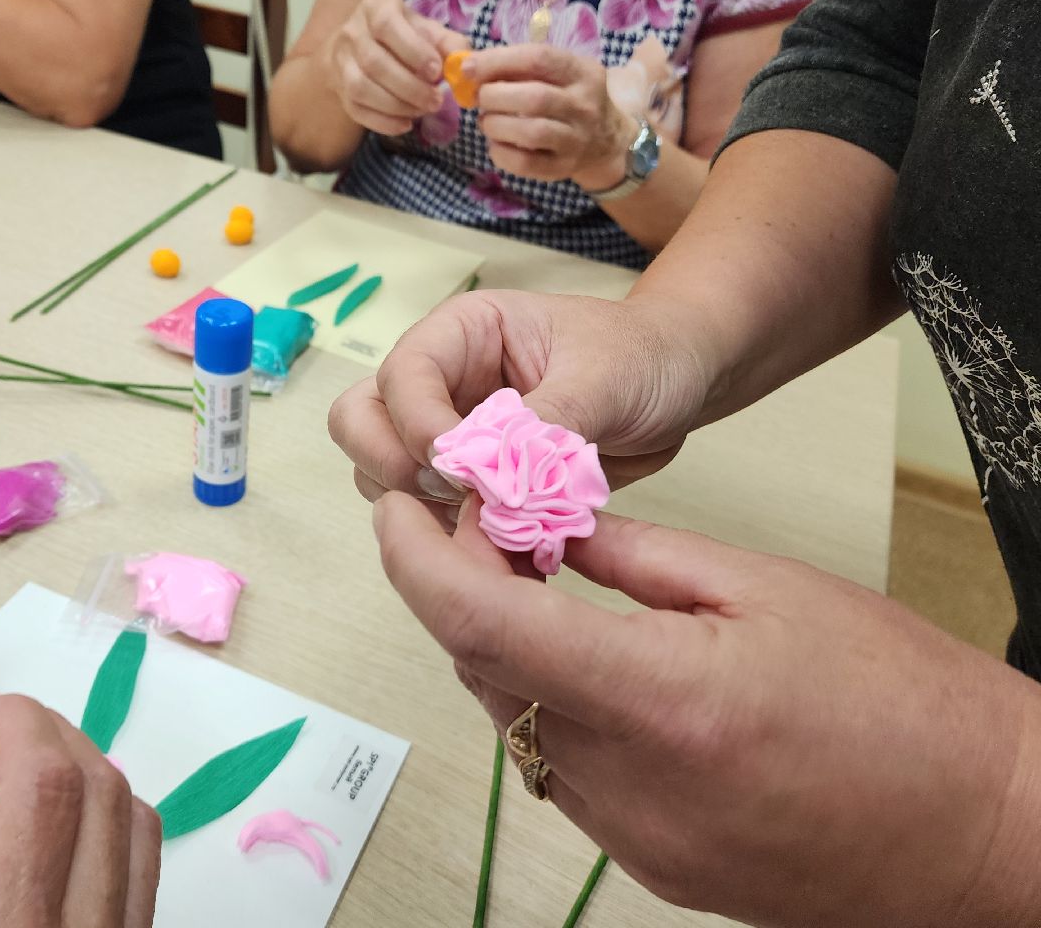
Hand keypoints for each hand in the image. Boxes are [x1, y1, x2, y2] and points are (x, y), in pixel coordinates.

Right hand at [0, 693, 161, 927]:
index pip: (44, 787)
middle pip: (101, 793)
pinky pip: (144, 876)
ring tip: (33, 759)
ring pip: (137, 830)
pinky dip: (115, 826)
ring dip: (91, 774)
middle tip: (2, 722)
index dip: (17, 724)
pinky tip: (67, 824)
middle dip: (52, 735)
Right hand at [325, 0, 466, 135]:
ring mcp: (340, 61)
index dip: (413, 51)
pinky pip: (355, 109)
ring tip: (422, 111)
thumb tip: (463, 63)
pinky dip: (382, 122)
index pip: (387, 26)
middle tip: (436, 102)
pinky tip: (405, 124)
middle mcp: (351, 31)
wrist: (360, 45)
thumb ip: (448, 43)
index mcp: (375, 7)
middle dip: (409, 87)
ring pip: (361, 88)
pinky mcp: (338, 88)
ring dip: (396, 106)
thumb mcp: (426, 30)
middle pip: (374, 63)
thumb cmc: (402, 36)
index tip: (436, 72)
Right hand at [328, 289, 711, 505]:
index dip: (419, 425)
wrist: (680, 385)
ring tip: (492, 519)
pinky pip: (427, 515)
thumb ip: (545, 424)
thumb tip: (494, 476)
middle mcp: (441, 382)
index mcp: (462, 333)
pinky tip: (503, 543)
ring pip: (382, 474)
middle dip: (392, 465)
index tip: (463, 468)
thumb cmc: (644, 355)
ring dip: (419, 506)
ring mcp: (447, 434)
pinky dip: (450, 536)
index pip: (400, 376)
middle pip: (360, 422)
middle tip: (459, 494)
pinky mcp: (467, 483)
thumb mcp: (606, 377)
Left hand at [374, 494, 1040, 925]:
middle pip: (484, 675)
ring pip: (514, 724)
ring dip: (503, 651)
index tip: (397, 515)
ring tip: (538, 585)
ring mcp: (634, 839)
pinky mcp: (649, 866)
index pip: (482, 627)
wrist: (985, 830)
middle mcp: (628, 785)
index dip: (417, 564)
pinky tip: (589, 663)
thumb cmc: (902, 700)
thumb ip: (634, 557)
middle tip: (487, 529)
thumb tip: (543, 527)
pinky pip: (560, 773)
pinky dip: (547, 705)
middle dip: (461, 593)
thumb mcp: (763, 589)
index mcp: (660, 699)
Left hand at [467, 44, 633, 185]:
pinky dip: (500, 153)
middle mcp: (584, 106)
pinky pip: (525, 164)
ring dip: (495, 125)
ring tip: (486, 121)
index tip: (469, 67)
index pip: (540, 58)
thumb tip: (471, 68)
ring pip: (531, 132)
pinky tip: (496, 144)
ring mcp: (576, 140)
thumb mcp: (559, 73)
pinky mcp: (562, 168)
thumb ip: (522, 67)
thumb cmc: (568, 97)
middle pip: (535, 98)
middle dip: (494, 96)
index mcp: (583, 73)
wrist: (605, 140)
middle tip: (480, 98)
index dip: (499, 61)